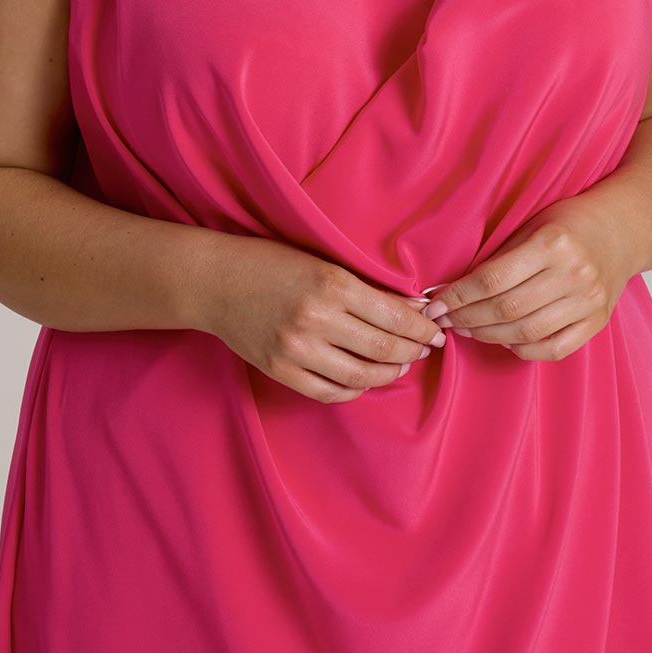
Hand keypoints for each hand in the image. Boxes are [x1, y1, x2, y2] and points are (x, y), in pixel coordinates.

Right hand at [198, 234, 447, 403]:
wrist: (215, 281)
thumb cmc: (271, 261)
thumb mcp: (322, 261)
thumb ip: (363, 285)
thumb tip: (411, 306)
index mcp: (332, 283)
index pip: (394, 315)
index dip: (422, 327)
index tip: (436, 330)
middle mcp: (317, 319)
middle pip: (383, 348)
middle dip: (413, 351)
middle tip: (426, 349)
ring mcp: (297, 350)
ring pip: (361, 376)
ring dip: (388, 373)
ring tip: (399, 365)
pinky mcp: (281, 371)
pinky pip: (329, 391)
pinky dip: (354, 389)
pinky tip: (364, 379)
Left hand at [422, 198, 636, 359]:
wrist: (622, 229)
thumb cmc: (569, 222)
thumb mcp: (533, 224)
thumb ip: (501, 255)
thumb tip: (455, 286)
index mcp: (552, 243)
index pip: (493, 278)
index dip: (459, 295)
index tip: (437, 303)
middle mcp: (573, 274)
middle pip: (507, 309)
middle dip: (467, 318)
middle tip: (445, 320)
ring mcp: (588, 301)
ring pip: (526, 332)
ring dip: (488, 335)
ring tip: (467, 329)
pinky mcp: (597, 321)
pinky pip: (554, 348)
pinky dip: (523, 349)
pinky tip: (504, 340)